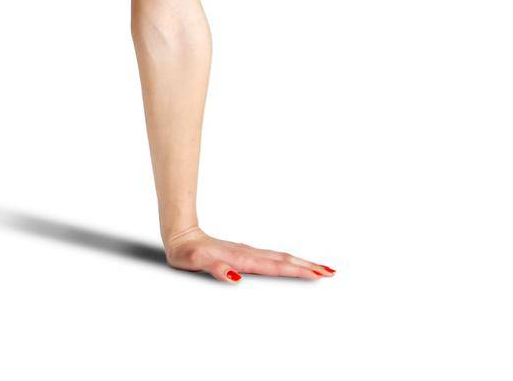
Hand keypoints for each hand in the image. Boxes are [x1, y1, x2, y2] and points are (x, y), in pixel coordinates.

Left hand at [163, 226, 336, 281]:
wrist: (181, 235)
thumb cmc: (187, 252)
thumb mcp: (196, 262)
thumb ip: (216, 269)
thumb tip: (235, 277)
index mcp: (242, 258)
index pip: (276, 266)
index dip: (298, 271)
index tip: (318, 274)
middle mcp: (249, 254)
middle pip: (285, 260)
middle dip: (308, 266)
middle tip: (331, 272)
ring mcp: (249, 253)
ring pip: (281, 258)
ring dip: (302, 263)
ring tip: (321, 269)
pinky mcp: (246, 254)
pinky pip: (273, 258)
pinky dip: (288, 262)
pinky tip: (292, 264)